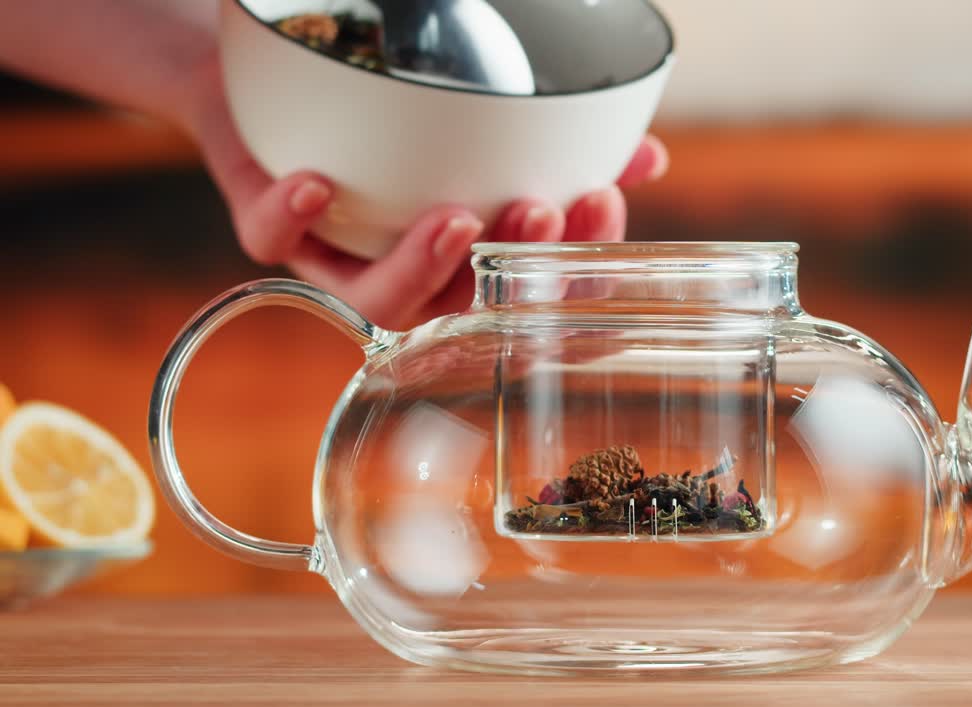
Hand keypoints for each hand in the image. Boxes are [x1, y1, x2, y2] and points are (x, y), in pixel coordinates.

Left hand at [187, 57, 667, 329]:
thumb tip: (646, 155)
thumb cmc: (395, 113)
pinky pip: (271, 237)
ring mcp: (336, 254)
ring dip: (421, 267)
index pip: (529, 290)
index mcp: (464, 257)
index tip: (601, 209)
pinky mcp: (268, 221)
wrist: (271, 78)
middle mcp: (403, 270)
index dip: (571, 271)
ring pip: (379, 299)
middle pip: (462, 305)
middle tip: (542, 215)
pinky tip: (317, 184)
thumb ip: (563, 145)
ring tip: (457, 220)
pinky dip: (294, 217)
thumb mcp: (483, 124)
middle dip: (507, 270)